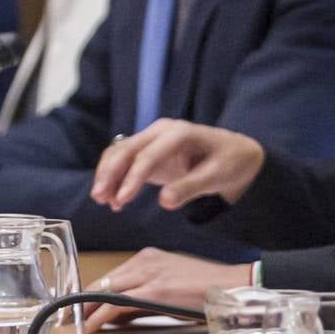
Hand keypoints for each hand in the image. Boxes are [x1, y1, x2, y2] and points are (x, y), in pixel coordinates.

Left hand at [80, 248, 249, 333]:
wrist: (232, 286)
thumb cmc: (207, 288)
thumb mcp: (171, 282)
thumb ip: (146, 292)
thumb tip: (123, 312)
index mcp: (150, 256)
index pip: (112, 276)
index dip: (91, 292)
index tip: (78, 305)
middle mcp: (146, 261)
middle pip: (103, 282)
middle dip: (81, 301)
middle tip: (66, 317)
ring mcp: (149, 274)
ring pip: (105, 292)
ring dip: (85, 310)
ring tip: (72, 324)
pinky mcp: (154, 291)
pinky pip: (116, 305)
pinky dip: (99, 317)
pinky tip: (90, 327)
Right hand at [91, 119, 264, 210]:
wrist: (235, 154)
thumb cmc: (229, 162)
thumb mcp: (216, 176)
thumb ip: (190, 187)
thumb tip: (164, 202)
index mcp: (179, 133)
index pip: (148, 155)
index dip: (132, 178)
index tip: (121, 199)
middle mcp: (162, 132)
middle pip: (126, 149)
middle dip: (110, 173)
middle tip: (99, 198)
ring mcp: (153, 140)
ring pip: (120, 153)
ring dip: (107, 175)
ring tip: (103, 201)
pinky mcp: (149, 152)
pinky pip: (125, 161)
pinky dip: (115, 177)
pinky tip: (113, 199)